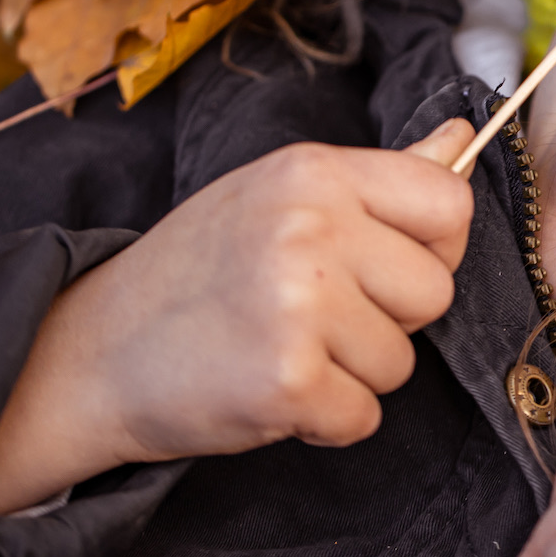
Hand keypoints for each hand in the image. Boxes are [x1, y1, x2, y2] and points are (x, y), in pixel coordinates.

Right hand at [0, 119, 476, 518]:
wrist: (94, 352)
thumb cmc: (201, 269)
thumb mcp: (282, 195)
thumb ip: (382, 177)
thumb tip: (461, 136)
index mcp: (314, 172)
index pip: (448, 201)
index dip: (432, 245)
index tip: (384, 263)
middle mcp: (311, 227)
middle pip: (435, 291)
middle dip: (389, 318)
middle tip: (313, 314)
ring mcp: (299, 304)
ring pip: (402, 361)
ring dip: (353, 372)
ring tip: (282, 347)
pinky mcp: (287, 381)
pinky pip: (364, 416)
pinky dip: (326, 421)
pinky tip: (270, 388)